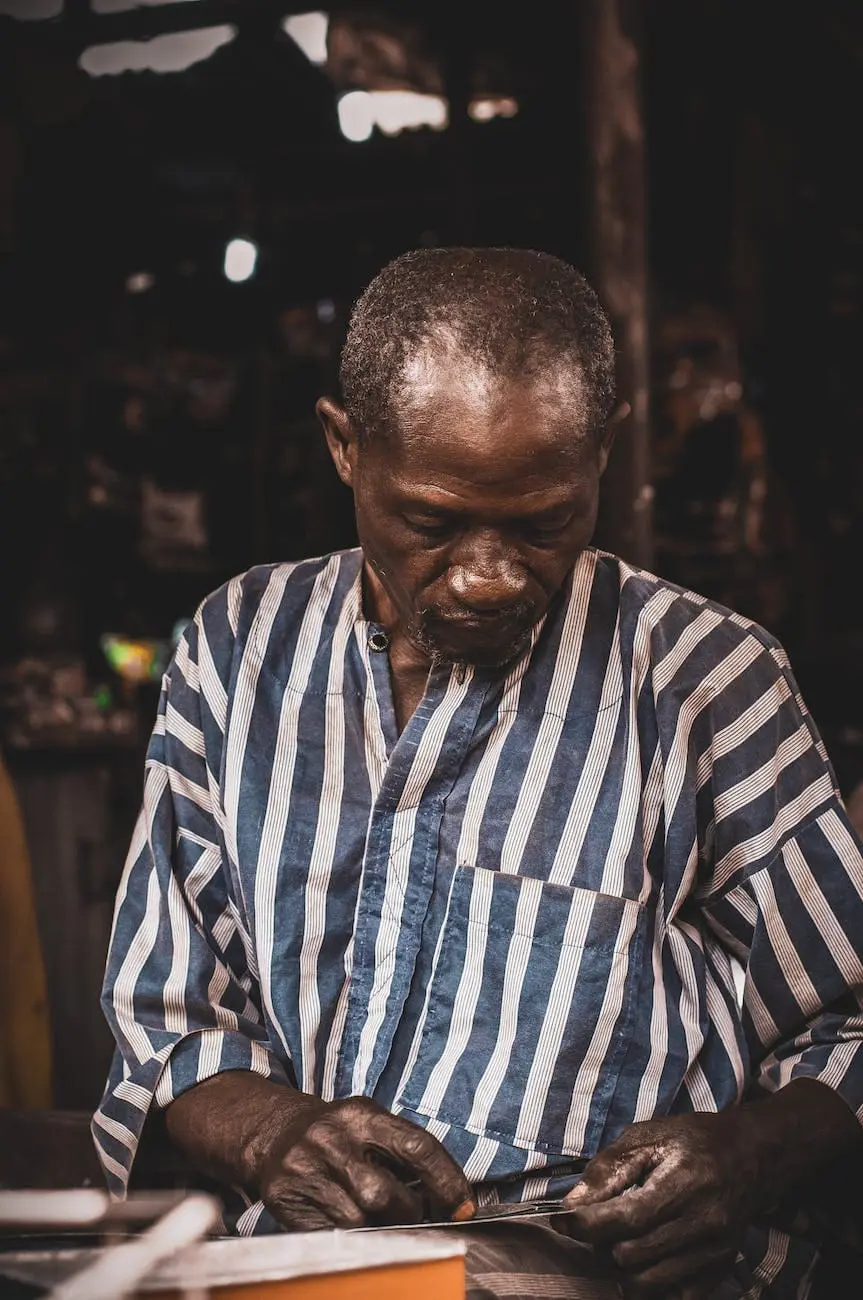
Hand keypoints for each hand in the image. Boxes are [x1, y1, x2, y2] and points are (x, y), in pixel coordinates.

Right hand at [258, 1095, 474, 1230]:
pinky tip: (351, 1222)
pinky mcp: (285, 1197)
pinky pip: (330, 1234)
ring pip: (358, 1221)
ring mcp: (305, 1168)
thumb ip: (405, 1152)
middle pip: (385, 1194)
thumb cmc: (339, 1134)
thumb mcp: (371, 1124)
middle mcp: (331, 1138)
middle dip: (409, 1213)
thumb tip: (452, 1197)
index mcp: (362, 1114)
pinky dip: (350, 1237)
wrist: (276, 1134)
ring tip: (379, 1216)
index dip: (446, 1180)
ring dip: (378, 1228)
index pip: (417, 1146)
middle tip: (414, 1214)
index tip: (463, 1207)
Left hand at [561, 1111, 765, 1298]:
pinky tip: (650, 1254)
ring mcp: (715, 1251)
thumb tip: (573, 1205)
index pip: (625, 1218)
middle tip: (603, 1222)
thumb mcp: (648, 1136)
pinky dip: (654, 1279)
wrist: (753, 1156)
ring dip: (626, 1263)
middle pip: (631, 1254)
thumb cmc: (695, 1140)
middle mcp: (703, 1222)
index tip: (560, 1222)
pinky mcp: (721, 1268)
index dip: (585, 1224)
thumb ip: (609, 1169)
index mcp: (683, 1182)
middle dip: (605, 1242)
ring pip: (648, 1280)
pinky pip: (675, 1293)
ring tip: (626, 1237)